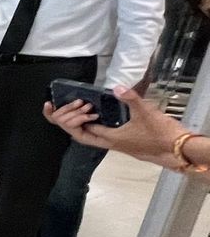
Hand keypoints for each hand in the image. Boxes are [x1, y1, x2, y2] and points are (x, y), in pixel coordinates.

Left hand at [43, 86, 183, 168]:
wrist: (178, 149)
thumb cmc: (161, 134)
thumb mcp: (146, 113)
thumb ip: (131, 99)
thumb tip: (117, 87)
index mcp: (110, 139)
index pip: (80, 132)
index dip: (68, 121)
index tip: (58, 109)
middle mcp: (110, 143)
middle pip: (81, 136)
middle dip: (67, 123)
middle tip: (59, 108)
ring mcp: (117, 144)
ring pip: (91, 136)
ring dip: (81, 123)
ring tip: (79, 108)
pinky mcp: (125, 142)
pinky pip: (102, 134)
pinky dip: (94, 125)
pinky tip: (96, 114)